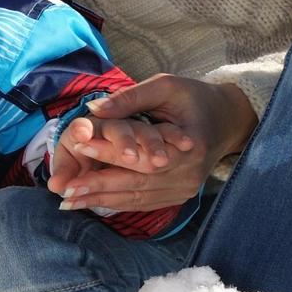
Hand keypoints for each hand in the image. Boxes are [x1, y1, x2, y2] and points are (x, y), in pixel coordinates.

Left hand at [50, 75, 258, 215]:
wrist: (228, 121)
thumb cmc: (194, 98)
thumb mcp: (166, 86)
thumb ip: (130, 98)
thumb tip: (93, 109)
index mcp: (189, 145)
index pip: (143, 156)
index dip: (109, 153)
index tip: (78, 148)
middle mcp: (189, 174)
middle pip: (137, 183)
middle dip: (98, 186)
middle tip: (64, 188)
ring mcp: (186, 189)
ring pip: (138, 199)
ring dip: (101, 200)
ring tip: (68, 201)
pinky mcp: (180, 196)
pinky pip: (145, 204)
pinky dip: (117, 204)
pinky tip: (91, 204)